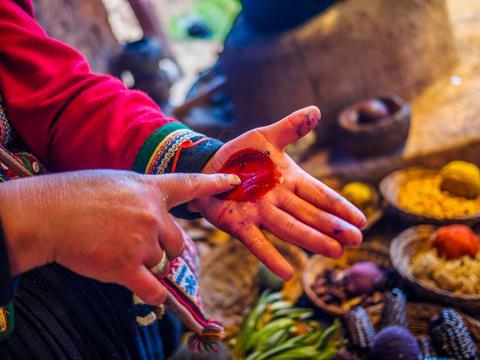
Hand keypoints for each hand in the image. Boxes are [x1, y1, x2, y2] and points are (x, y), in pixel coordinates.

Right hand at [0, 170, 238, 304]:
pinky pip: (153, 289)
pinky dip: (153, 294)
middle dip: (162, 247)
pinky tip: (147, 291)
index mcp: (150, 189)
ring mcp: (142, 242)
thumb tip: (154, 213)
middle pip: (177, 242)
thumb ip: (141, 195)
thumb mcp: (115, 181)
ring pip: (159, 263)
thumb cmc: (75, 194)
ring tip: (113, 250)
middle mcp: (153, 215)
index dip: (214, 182)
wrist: (46, 215)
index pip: (190, 184)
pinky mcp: (127, 268)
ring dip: (142, 264)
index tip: (234, 181)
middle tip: (132, 243)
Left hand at [191, 107, 366, 279]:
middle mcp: (279, 200)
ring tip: (335, 251)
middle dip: (333, 226)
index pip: (320, 194)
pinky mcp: (239, 224)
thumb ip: (290, 128)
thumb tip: (316, 111)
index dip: (339, 206)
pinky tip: (286, 274)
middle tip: (356, 240)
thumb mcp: (266, 136)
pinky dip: (270, 257)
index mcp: (290, 180)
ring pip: (290, 227)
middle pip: (310, 214)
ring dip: (312, 239)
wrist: (209, 165)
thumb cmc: (242, 154)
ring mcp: (260, 214)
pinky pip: (257, 242)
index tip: (360, 219)